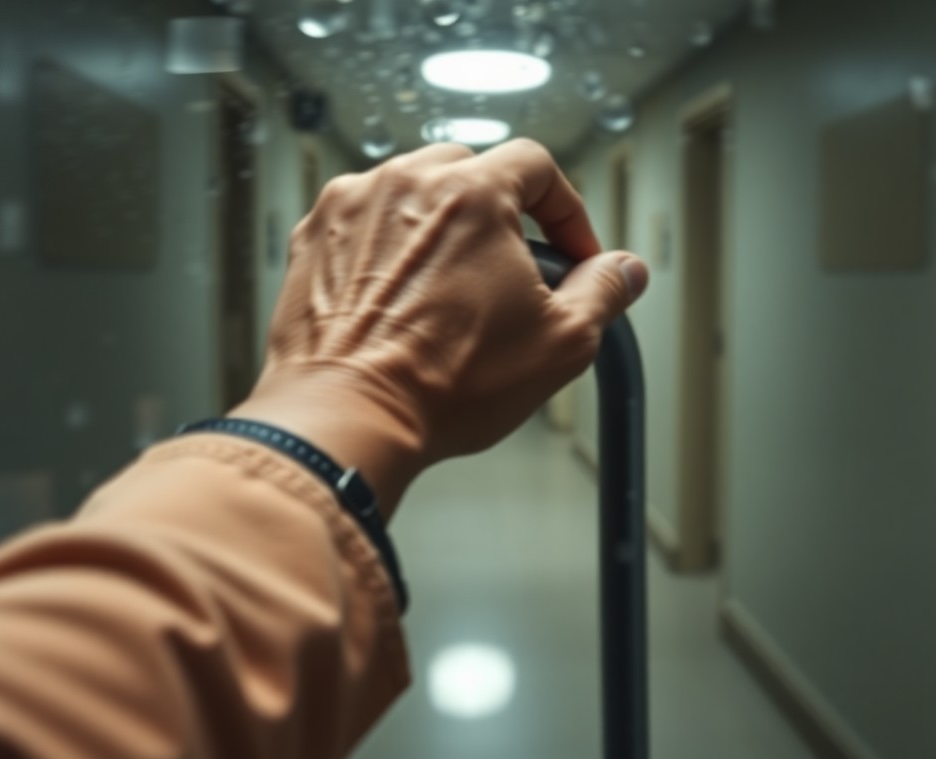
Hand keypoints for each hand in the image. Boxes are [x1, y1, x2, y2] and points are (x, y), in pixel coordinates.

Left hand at [229, 139, 648, 516]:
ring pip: (409, 192)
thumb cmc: (443, 384)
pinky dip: (386, 250)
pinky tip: (401, 300)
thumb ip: (603, 293)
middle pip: (469, 169)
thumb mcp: (560, 343)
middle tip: (513, 266)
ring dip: (439, 225)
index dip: (566, 209)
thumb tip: (625, 271)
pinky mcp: (310, 241)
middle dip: (499, 211)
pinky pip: (361, 225)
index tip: (572, 251)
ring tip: (453, 288)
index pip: (535, 164)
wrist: (348, 418)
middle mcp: (404, 185)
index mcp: (471, 193)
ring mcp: (349, 209)